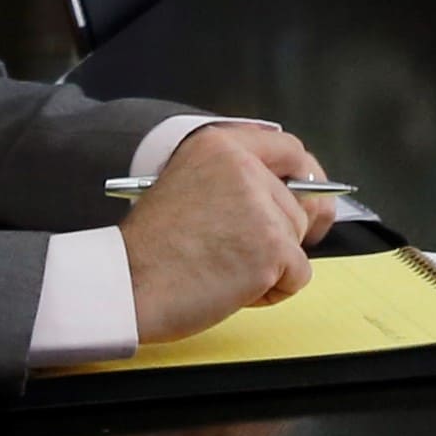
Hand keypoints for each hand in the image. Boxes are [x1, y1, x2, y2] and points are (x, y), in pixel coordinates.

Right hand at [119, 121, 323, 341]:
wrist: (125, 286)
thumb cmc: (150, 250)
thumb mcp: (187, 185)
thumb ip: (237, 181)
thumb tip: (299, 197)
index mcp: (220, 145)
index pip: (290, 149)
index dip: (306, 176)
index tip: (310, 197)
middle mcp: (244, 167)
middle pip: (299, 202)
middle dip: (280, 234)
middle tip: (236, 254)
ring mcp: (261, 207)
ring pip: (298, 239)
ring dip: (271, 264)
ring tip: (222, 269)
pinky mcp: (271, 248)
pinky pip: (298, 274)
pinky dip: (273, 291)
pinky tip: (231, 288)